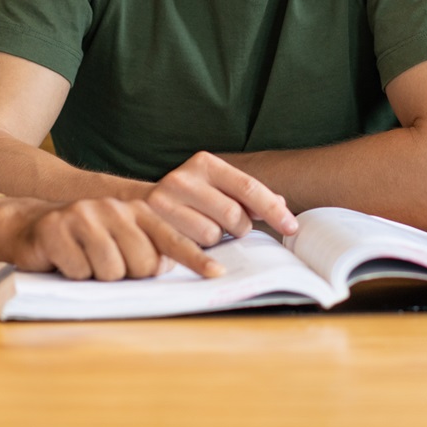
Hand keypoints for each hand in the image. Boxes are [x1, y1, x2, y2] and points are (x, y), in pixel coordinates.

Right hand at [0, 195, 223, 280]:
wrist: (28, 226)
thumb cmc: (83, 242)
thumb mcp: (118, 241)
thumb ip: (147, 249)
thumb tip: (167, 266)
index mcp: (134, 211)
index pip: (171, 238)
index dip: (195, 258)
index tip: (217, 274)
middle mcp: (113, 209)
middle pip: (143, 263)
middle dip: (129, 275)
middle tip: (109, 266)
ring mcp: (84, 216)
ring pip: (112, 271)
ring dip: (99, 277)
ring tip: (86, 262)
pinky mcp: (57, 230)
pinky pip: (81, 272)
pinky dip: (74, 274)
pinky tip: (66, 261)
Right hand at [143, 151, 298, 244]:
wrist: (136, 207)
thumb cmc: (188, 200)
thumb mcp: (215, 188)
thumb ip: (246, 195)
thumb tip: (282, 205)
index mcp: (204, 163)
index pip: (248, 187)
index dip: (273, 210)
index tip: (291, 227)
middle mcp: (182, 178)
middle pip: (234, 214)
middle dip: (240, 228)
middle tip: (232, 229)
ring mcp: (164, 202)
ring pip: (212, 234)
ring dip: (216, 240)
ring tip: (204, 232)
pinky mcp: (153, 226)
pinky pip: (190, 249)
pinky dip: (202, 257)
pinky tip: (210, 263)